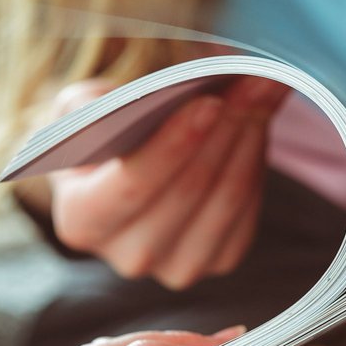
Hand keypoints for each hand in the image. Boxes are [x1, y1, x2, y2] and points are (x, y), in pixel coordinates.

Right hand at [48, 77, 288, 288]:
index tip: (210, 102)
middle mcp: (130, 256)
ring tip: (265, 90)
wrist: (124, 172)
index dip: (174, 145)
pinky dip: (256, 161)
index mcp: (81, 221)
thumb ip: (94, 106)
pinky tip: (260, 120)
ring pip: (226, 199)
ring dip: (250, 139)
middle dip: (226, 129)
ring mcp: (178, 266)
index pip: (133, 187)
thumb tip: (146, 98)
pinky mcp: (220, 260)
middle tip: (254, 79)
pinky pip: (247, 209)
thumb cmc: (101, 135)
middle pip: (189, 190)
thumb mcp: (80, 109)